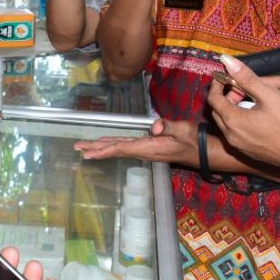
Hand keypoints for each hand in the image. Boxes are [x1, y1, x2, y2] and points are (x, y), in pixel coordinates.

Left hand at [74, 119, 199, 166]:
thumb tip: (154, 127)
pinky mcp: (146, 147)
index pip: (121, 148)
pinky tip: (106, 143)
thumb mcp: (181, 129)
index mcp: (148, 147)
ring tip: (85, 148)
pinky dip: (112, 145)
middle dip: (96, 150)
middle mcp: (143, 151)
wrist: (201, 149)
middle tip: (77, 149)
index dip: (104, 150)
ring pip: (118, 148)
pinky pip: (125, 146)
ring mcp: (144, 150)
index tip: (88, 153)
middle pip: (114, 150)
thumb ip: (167, 126)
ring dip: (101, 148)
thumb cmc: (191, 139)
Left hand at [207, 54, 279, 170]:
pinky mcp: (248, 152)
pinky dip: (239, 122)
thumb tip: (226, 61)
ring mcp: (239, 146)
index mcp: (232, 121)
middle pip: (218, 111)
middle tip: (241, 89)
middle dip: (225, 97)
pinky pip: (236, 134)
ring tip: (251, 101)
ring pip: (227, 123)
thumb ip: (246, 77)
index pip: (213, 99)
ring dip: (233, 109)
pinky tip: (257, 117)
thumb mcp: (269, 95)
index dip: (217, 84)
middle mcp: (231, 136)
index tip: (224, 76)